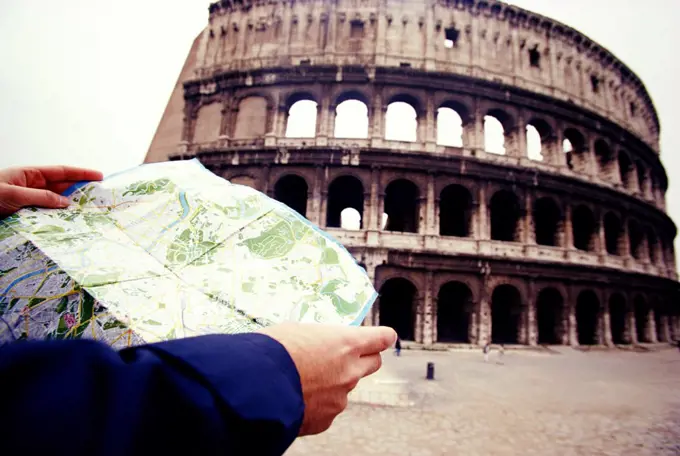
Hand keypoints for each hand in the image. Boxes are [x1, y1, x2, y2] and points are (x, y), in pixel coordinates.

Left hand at [0, 166, 102, 215]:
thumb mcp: (13, 194)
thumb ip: (41, 198)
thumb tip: (65, 202)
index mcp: (29, 174)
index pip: (60, 171)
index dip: (80, 173)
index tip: (99, 175)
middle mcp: (31, 186)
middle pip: (61, 186)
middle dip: (80, 190)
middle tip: (99, 197)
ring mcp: (29, 201)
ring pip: (55, 202)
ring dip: (70, 207)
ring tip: (88, 212)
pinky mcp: (26, 215)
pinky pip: (47, 215)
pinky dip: (58, 218)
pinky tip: (67, 223)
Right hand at [259, 323, 395, 435]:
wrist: (254, 387)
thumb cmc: (272, 351)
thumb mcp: (297, 331)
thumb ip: (319, 339)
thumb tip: (319, 342)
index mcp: (346, 344)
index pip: (381, 338)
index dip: (381, 337)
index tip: (382, 337)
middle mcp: (350, 371)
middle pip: (373, 364)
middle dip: (362, 359)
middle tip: (342, 356)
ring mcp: (340, 398)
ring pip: (346, 387)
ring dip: (333, 382)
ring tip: (304, 378)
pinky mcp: (326, 419)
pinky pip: (328, 408)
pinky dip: (318, 403)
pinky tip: (296, 396)